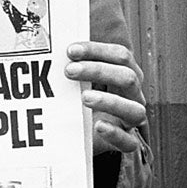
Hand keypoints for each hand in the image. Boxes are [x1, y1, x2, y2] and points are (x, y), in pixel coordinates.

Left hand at [64, 39, 146, 155]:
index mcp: (125, 75)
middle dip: (98, 71)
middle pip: (128, 77)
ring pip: (135, 110)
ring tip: (84, 98)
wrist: (80, 136)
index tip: (70, 50)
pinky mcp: (126, 144)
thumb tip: (51, 44)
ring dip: (110, 101)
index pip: (121, 56)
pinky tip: (98, 126)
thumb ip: (74, 64)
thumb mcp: (78, 82)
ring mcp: (131, 121)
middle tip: (69, 71)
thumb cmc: (79, 101)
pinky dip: (115, 134)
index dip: (98, 50)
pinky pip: (129, 142)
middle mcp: (133, 96)